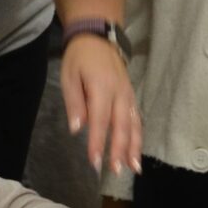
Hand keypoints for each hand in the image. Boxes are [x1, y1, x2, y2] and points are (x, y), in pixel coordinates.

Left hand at [62, 33, 142, 176]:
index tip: (95, 162)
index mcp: (102, 88)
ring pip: (134, 125)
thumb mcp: (69, 76)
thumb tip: (77, 129)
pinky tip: (136, 152)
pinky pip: (137, 119)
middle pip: (121, 126)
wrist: (98, 36)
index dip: (98, 142)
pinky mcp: (131, 97)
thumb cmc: (80, 58)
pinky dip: (138, 137)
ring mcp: (128, 95)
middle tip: (116, 171)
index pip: (100, 120)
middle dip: (119, 150)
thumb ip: (75, 102)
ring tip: (134, 168)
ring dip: (134, 147)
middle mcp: (119, 93)